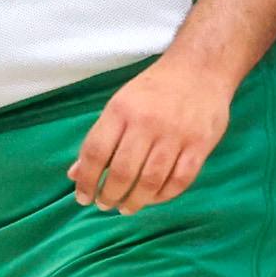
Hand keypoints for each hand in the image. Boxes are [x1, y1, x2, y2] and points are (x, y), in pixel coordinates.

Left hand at [71, 51, 232, 212]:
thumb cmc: (154, 90)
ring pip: (150, 181)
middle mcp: (147, 122)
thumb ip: (99, 139)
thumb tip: (75, 174)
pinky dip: (163, 196)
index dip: (86, 180)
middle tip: (105, 205)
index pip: (95, 152)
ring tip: (126, 207)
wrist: (200, 68)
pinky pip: (180, 180)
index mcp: (121, 110)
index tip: (83, 197)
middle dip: (109, 195)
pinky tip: (152, 198)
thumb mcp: (120, 105)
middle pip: (122, 171)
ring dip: (135, 201)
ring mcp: (176, 134)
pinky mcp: (200, 144)